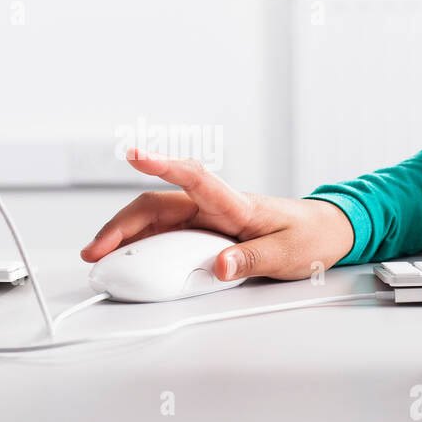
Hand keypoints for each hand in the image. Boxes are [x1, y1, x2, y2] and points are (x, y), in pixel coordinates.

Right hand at [80, 150, 354, 280]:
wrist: (327, 232)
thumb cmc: (310, 237)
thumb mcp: (287, 253)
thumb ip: (252, 259)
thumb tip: (219, 266)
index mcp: (235, 204)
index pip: (194, 177)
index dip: (163, 165)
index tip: (136, 155)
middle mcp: (214, 206)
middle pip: (156, 205)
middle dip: (121, 223)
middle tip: (95, 249)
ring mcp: (206, 219)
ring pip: (155, 219)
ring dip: (125, 235)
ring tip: (100, 257)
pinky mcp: (205, 233)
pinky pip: (165, 235)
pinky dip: (142, 245)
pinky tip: (126, 258)